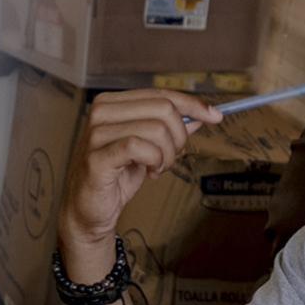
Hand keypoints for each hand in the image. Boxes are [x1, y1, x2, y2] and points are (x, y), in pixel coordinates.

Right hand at [58, 89, 221, 281]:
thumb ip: (170, 130)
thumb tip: (201, 116)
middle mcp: (101, 111)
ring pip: (155, 129)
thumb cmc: (116, 176)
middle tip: (171, 158)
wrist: (89, 210)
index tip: (215, 116)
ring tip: (157, 168)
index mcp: (112, 103)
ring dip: (166, 154)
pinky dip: (154, 161)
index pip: (161, 94)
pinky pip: (140, 148)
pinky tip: (149, 173)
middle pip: (163, 109)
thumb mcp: (149, 148)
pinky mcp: (97, 156)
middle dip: (178, 137)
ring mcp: (96, 133)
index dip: (192, 104)